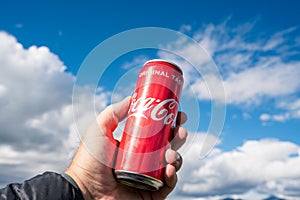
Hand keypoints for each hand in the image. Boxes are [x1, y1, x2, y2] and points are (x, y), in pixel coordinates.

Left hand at [65, 96, 187, 199]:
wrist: (84, 189)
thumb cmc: (89, 160)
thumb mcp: (100, 129)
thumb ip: (113, 112)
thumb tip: (131, 97)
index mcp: (136, 145)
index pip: (158, 132)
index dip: (170, 123)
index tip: (178, 113)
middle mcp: (144, 160)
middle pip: (168, 146)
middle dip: (178, 137)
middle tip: (180, 130)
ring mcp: (149, 176)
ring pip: (172, 164)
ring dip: (177, 156)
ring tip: (170, 154)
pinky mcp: (151, 193)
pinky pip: (168, 185)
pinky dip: (173, 177)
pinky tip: (170, 169)